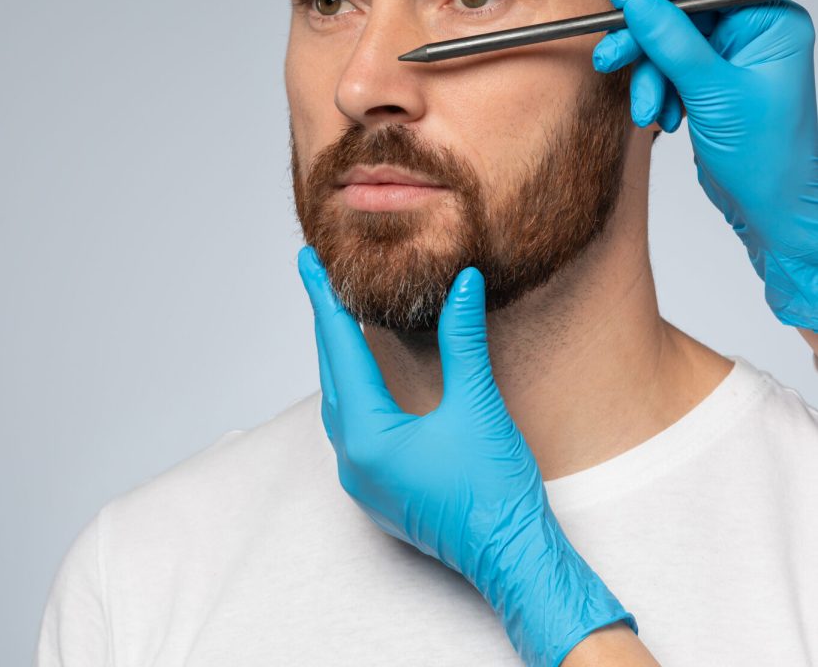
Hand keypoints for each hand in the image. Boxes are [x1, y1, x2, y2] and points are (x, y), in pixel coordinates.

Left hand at [298, 247, 636, 666]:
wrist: (513, 559)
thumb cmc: (495, 491)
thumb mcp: (478, 406)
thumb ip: (463, 341)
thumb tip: (463, 283)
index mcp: (367, 436)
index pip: (339, 348)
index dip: (324, 299)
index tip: (307, 261)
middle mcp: (353, 458)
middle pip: (332, 372)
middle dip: (327, 321)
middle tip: (319, 276)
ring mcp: (362, 479)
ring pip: (339, 401)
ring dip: (339, 356)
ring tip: (338, 316)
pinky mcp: (379, 488)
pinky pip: (353, 426)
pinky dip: (354, 389)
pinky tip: (366, 374)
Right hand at [592, 0, 817, 330]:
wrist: (770, 208)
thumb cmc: (767, 156)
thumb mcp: (715, 93)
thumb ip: (674, 44)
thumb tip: (640, 4)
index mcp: (769, 22)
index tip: (626, 4)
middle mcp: (750, 33)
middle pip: (680, 13)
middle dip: (645, 42)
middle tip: (610, 57)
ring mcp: (728, 58)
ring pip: (667, 45)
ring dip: (649, 78)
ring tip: (648, 111)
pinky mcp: (708, 83)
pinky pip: (667, 71)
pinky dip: (657, 94)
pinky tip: (665, 121)